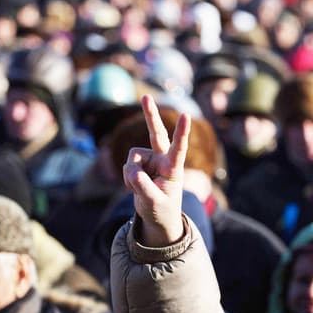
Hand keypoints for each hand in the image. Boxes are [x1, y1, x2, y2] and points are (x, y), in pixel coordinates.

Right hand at [122, 95, 190, 246]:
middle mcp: (163, 160)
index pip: (179, 148)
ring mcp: (151, 160)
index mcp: (174, 169)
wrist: (157, 215)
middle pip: (157, 134)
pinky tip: (135, 186)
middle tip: (146, 97)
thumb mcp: (153, 203)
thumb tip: (132, 170)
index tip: (186, 115)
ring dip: (131, 175)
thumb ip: (143, 187)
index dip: (181, 132)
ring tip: (139, 189)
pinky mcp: (140, 163)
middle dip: (150, 116)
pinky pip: (127, 165)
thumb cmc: (162, 209)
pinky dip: (127, 178)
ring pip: (133, 158)